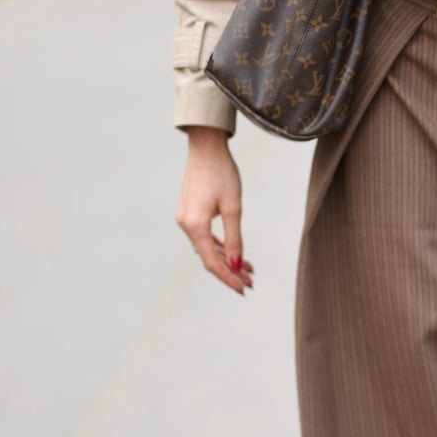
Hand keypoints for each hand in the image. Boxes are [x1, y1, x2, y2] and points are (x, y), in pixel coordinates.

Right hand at [176, 127, 253, 294]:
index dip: (229, 278)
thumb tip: (238, 265)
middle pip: (209, 257)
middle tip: (251, 282)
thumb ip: (235, 238)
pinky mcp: (189, 212)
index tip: (244, 289)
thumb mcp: (233, 207)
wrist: (206, 147)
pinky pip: (203, 236)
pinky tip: (233, 252)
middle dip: (231, 271)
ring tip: (249, 270)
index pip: (212, 262)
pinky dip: (218, 245)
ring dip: (227, 259)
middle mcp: (185, 225)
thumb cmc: (222, 173)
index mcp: (194, 225)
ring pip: (207, 247)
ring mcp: (185, 218)